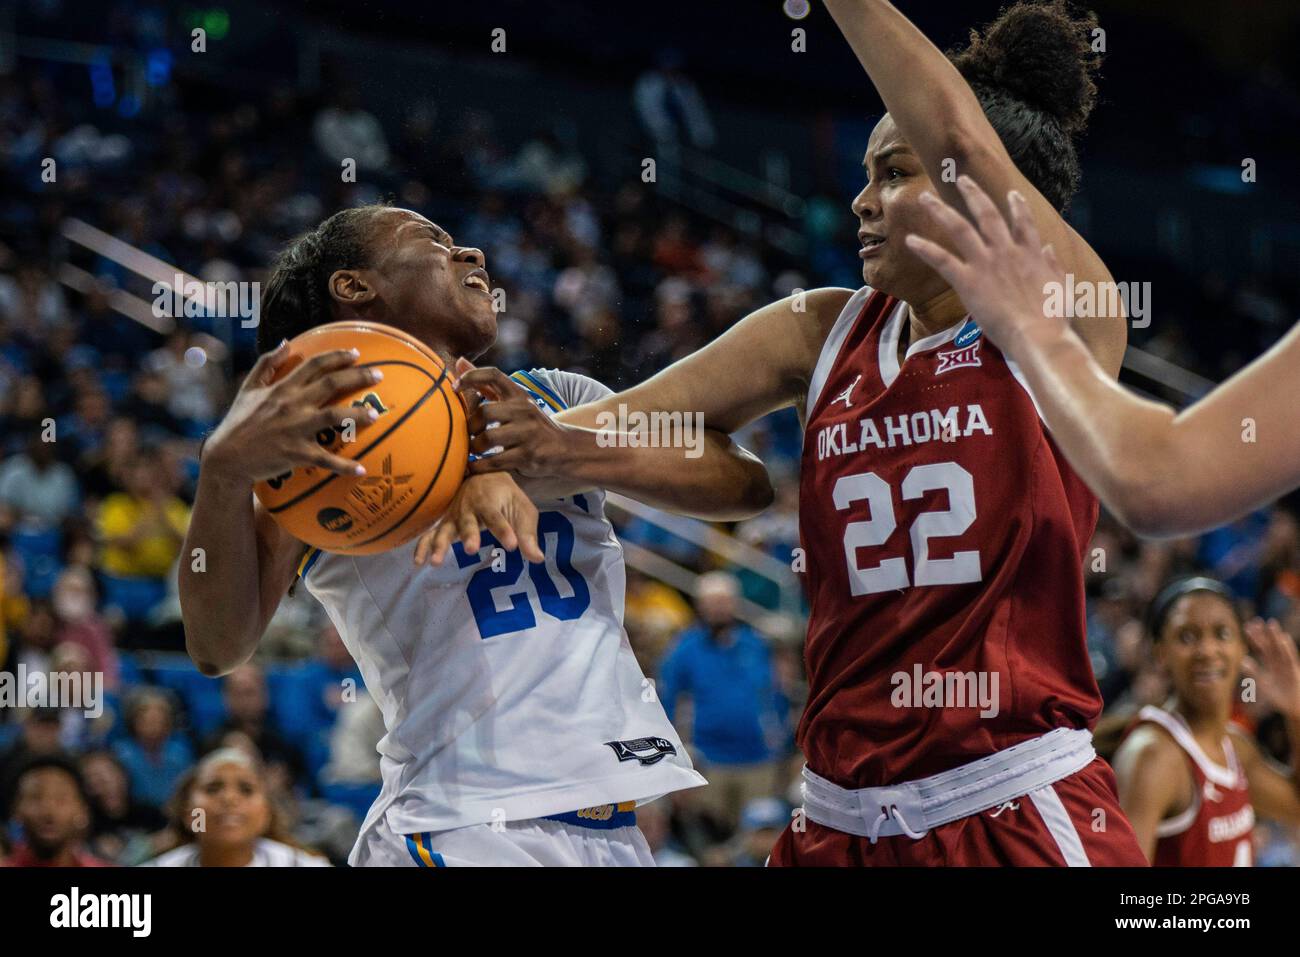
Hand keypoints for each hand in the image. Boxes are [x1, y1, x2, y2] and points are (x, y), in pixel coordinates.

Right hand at [202, 341, 383, 486]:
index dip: (337, 356)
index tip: (356, 353)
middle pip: (331, 384)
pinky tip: (361, 470)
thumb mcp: (249, 388)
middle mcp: (292, 404)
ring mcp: (295, 429)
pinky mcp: (296, 453)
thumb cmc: (240, 421)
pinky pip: (325, 460)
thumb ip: (267, 363)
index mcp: (282, 388)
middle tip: (379, 375)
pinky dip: (344, 466)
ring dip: (357, 415)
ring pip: (334, 417)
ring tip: (375, 414)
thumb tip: (287, 343)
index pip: (314, 365)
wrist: (226, 456)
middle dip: (358, 377)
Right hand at [412, 471, 542, 566]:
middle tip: (472, 549)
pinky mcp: (444, 523)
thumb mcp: (522, 510)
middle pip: (468, 522)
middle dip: (470, 535)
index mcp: (490, 500)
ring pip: (445, 529)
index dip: (504, 530)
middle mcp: (469, 507)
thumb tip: (537, 558)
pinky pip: (429, 534)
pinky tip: (418, 563)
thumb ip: (528, 534)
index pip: (497, 517)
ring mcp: (453, 515)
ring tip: (435, 562)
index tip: (513, 545)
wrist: (482, 475)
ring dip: (440, 544)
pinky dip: (422, 547)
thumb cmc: (506, 496)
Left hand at [455, 364, 577, 479]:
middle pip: (486, 412)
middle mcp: (525, 410)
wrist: (566, 448)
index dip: (471, 376)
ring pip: (488, 438)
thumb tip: (459, 362)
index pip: (494, 375)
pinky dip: (478, 466)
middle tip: (466, 434)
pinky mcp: (528, 456)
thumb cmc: (530, 424)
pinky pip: (494, 462)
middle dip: (470, 426)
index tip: (454, 387)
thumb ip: (486, 385)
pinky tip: (472, 467)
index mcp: (519, 395)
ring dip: (473, 447)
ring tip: (470, 451)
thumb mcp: (514, 402)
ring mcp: (528, 433)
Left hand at [903, 175, 1069, 355]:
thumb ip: (1054, 265)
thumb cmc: (1054, 318)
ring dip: (940, 210)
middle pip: (986, 214)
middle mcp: (1006, 250)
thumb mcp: (1061, 287)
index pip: (1023, 222)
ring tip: (926, 197)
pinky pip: (942, 259)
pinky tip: (910, 240)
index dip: (1017, 207)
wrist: (1039, 335)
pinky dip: (925, 248)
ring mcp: (985, 263)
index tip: (1012, 194)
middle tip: (961, 179)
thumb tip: (1050, 248)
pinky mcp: (968, 280)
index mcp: (1031, 253)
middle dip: (972, 194)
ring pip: (959, 228)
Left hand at [1244, 618, 1299, 719]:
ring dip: (1275, 636)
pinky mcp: (1293, 670)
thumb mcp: (1262, 683)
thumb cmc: (1277, 695)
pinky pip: (1289, 657)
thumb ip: (1254, 672)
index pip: (1261, 647)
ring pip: (1279, 648)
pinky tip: (1283, 639)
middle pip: (1269, 644)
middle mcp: (1278, 661)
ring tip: (1271, 624)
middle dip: (1263, 633)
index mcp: (1269, 663)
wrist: (1292, 707)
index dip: (1254, 637)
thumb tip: (1242, 660)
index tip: (1247, 625)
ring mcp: (1286, 665)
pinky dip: (1286, 648)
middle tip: (1256, 620)